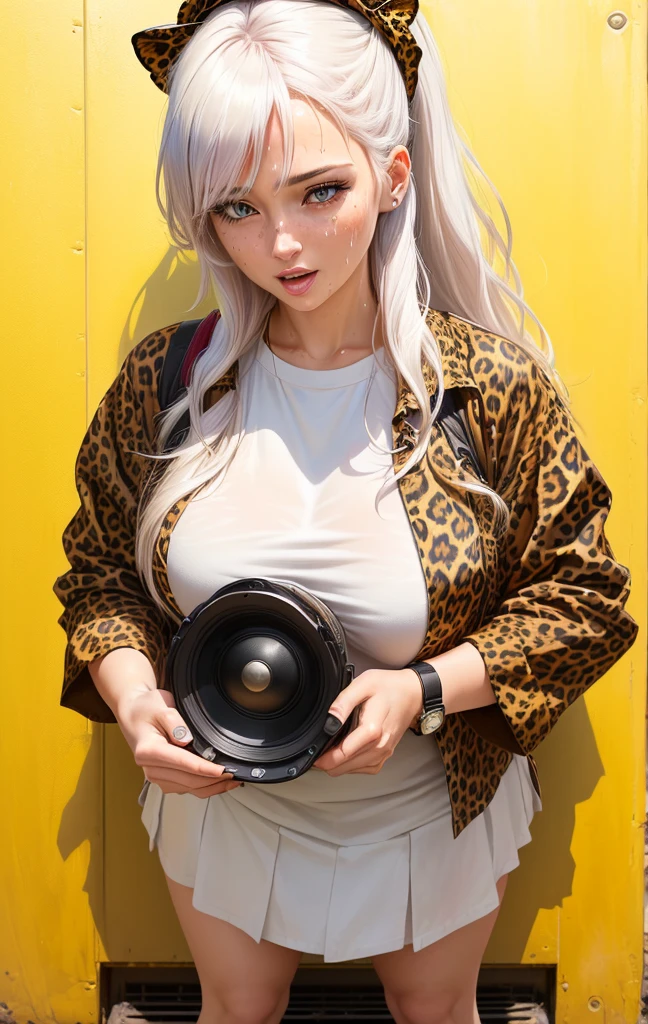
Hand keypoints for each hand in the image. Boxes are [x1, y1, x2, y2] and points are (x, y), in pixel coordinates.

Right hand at [116, 687, 241, 797]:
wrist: (133, 714)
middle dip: (214, 781)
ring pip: (189, 789)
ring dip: (212, 788)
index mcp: (149, 751)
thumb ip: (174, 722)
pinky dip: (204, 787)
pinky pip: (186, 788)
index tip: (224, 771)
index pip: (183, 764)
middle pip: (188, 781)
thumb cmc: (146, 709)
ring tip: (232, 782)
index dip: (206, 769)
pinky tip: (218, 782)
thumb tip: (187, 740)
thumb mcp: (160, 706)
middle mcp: (151, 768)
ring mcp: (156, 776)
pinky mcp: (163, 778)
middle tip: (236, 775)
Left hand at [312, 668, 422, 775]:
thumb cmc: (389, 687)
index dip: (322, 757)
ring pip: (352, 771)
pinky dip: (351, 765)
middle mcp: (379, 746)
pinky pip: (364, 769)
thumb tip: (328, 721)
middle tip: (317, 748)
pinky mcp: (385, 755)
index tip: (312, 751)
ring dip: (338, 764)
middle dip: (327, 761)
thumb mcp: (363, 684)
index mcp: (372, 730)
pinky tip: (345, 753)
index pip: (341, 755)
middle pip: (344, 767)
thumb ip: (343, 702)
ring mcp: (384, 753)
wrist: (412, 693)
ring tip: (328, 748)